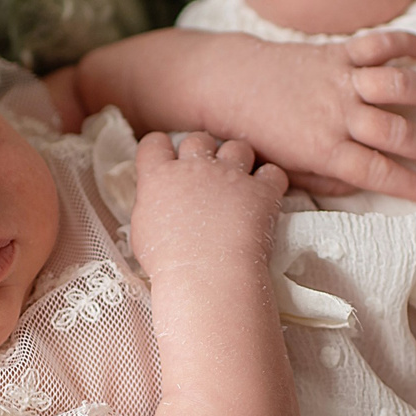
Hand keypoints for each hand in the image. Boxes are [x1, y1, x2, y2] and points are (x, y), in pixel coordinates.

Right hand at [128, 131, 291, 281]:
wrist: (205, 276)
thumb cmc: (168, 264)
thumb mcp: (143, 232)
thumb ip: (151, 205)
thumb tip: (158, 200)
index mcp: (159, 177)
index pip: (154, 143)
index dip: (162, 150)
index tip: (168, 163)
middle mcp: (194, 167)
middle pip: (199, 139)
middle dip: (203, 153)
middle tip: (206, 178)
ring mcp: (230, 175)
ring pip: (237, 148)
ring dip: (238, 162)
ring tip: (238, 186)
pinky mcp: (261, 191)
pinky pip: (273, 173)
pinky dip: (271, 182)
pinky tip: (265, 196)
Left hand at [197, 31, 415, 203]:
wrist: (227, 85)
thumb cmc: (255, 135)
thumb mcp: (285, 172)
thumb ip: (324, 182)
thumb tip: (364, 188)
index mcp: (323, 151)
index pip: (379, 173)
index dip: (414, 186)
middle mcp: (335, 115)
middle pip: (396, 133)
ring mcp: (337, 81)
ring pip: (395, 85)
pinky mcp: (334, 53)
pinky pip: (376, 44)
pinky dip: (404, 43)